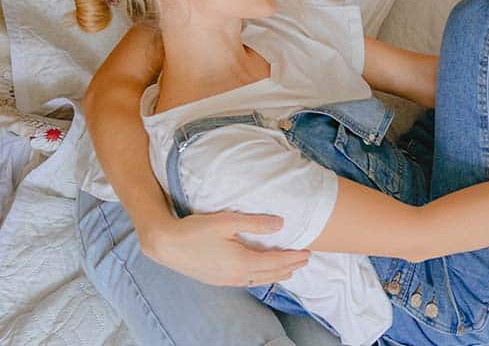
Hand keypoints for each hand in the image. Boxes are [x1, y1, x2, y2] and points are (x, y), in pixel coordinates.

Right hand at [140, 211, 309, 286]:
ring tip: (290, 269)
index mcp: (242, 262)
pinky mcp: (217, 280)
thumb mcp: (228, 221)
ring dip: (276, 275)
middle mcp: (236, 276)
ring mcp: (226, 280)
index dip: (293, 258)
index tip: (307, 252)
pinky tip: (262, 274)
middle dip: (290, 267)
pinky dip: (261, 278)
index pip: (275, 262)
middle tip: (305, 260)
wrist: (166, 244)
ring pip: (259, 280)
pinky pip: (247, 282)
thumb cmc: (195, 230)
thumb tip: (280, 224)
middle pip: (270, 274)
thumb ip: (255, 223)